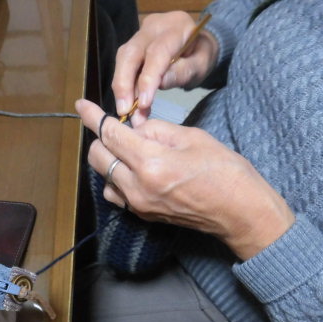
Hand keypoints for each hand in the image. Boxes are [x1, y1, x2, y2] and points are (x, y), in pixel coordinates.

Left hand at [76, 99, 294, 259]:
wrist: (239, 212)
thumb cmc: (224, 171)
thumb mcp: (192, 137)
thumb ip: (156, 129)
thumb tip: (133, 125)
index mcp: (151, 163)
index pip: (109, 134)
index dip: (93, 116)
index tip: (82, 105)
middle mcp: (137, 187)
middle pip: (97, 157)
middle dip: (102, 137)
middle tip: (118, 127)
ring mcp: (138, 204)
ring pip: (103, 176)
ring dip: (109, 159)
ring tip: (132, 150)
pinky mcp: (142, 214)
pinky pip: (116, 193)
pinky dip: (117, 177)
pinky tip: (135, 170)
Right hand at [112, 11, 218, 124]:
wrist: (196, 44)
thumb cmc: (200, 55)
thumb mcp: (200, 66)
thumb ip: (183, 72)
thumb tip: (160, 84)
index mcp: (175, 27)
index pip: (156, 52)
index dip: (147, 78)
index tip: (143, 103)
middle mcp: (153, 26)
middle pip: (131, 53)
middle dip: (124, 83)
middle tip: (124, 110)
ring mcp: (140, 34)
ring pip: (123, 58)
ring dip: (121, 86)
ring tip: (125, 110)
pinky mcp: (133, 43)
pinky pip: (123, 63)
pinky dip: (124, 85)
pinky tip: (128, 102)